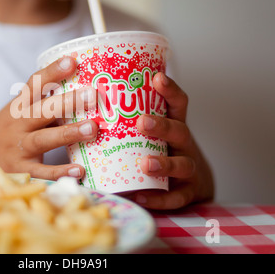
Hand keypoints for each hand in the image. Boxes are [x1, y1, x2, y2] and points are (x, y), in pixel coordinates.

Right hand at [0, 57, 98, 179]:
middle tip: (93, 95)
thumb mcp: (18, 112)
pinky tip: (79, 170)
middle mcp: (17, 124)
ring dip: (68, 133)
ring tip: (92, 128)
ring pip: (44, 138)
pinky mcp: (20, 171)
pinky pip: (41, 172)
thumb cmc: (8, 132)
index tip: (72, 61)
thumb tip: (86, 94)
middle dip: (68, 102)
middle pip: (42, 110)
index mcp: (19, 106)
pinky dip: (60, 172)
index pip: (34, 85)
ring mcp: (18, 148)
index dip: (52, 72)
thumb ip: (45, 105)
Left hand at [131, 72, 213, 209]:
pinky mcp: (188, 192)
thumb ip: (128, 123)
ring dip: (165, 163)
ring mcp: (189, 168)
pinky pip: (176, 197)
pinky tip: (141, 196)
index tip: (157, 77)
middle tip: (141, 121)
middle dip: (161, 125)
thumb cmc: (161, 151)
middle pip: (179, 130)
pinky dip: (160, 198)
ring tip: (145, 164)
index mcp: (174, 125)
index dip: (170, 90)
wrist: (191, 185)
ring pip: (183, 164)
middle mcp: (184, 144)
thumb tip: (83, 110)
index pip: (176, 103)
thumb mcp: (152, 133)